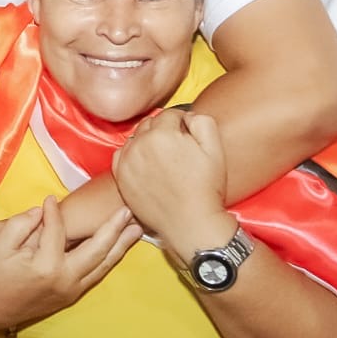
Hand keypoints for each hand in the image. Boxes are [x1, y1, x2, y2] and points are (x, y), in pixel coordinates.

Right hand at [0, 200, 137, 333]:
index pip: (58, 230)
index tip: (51, 199)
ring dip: (120, 246)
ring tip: (136, 228)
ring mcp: (71, 290)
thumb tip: (43, 211)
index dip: (53, 212)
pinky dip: (109, 259)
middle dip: (113, 228)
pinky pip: (96, 274)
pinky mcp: (71, 296)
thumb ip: (21, 224)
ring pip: (103, 265)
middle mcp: (65, 280)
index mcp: (46, 266)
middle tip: (127, 210)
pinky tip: (117, 248)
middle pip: (97, 250)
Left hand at [112, 110, 230, 255]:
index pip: (169, 115)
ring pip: (135, 138)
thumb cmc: (205, 187)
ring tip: (163, 158)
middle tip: (177, 148)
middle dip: (164, 130)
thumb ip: (202, 121)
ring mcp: (127, 162)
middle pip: (150, 124)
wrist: (190, 222)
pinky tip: (146, 165)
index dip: (182, 123)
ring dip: (147, 141)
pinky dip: (132, 155)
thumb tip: (187, 115)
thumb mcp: (215, 149)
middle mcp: (139, 145)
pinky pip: (122, 155)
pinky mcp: (121, 177)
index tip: (188, 136)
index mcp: (161, 134)